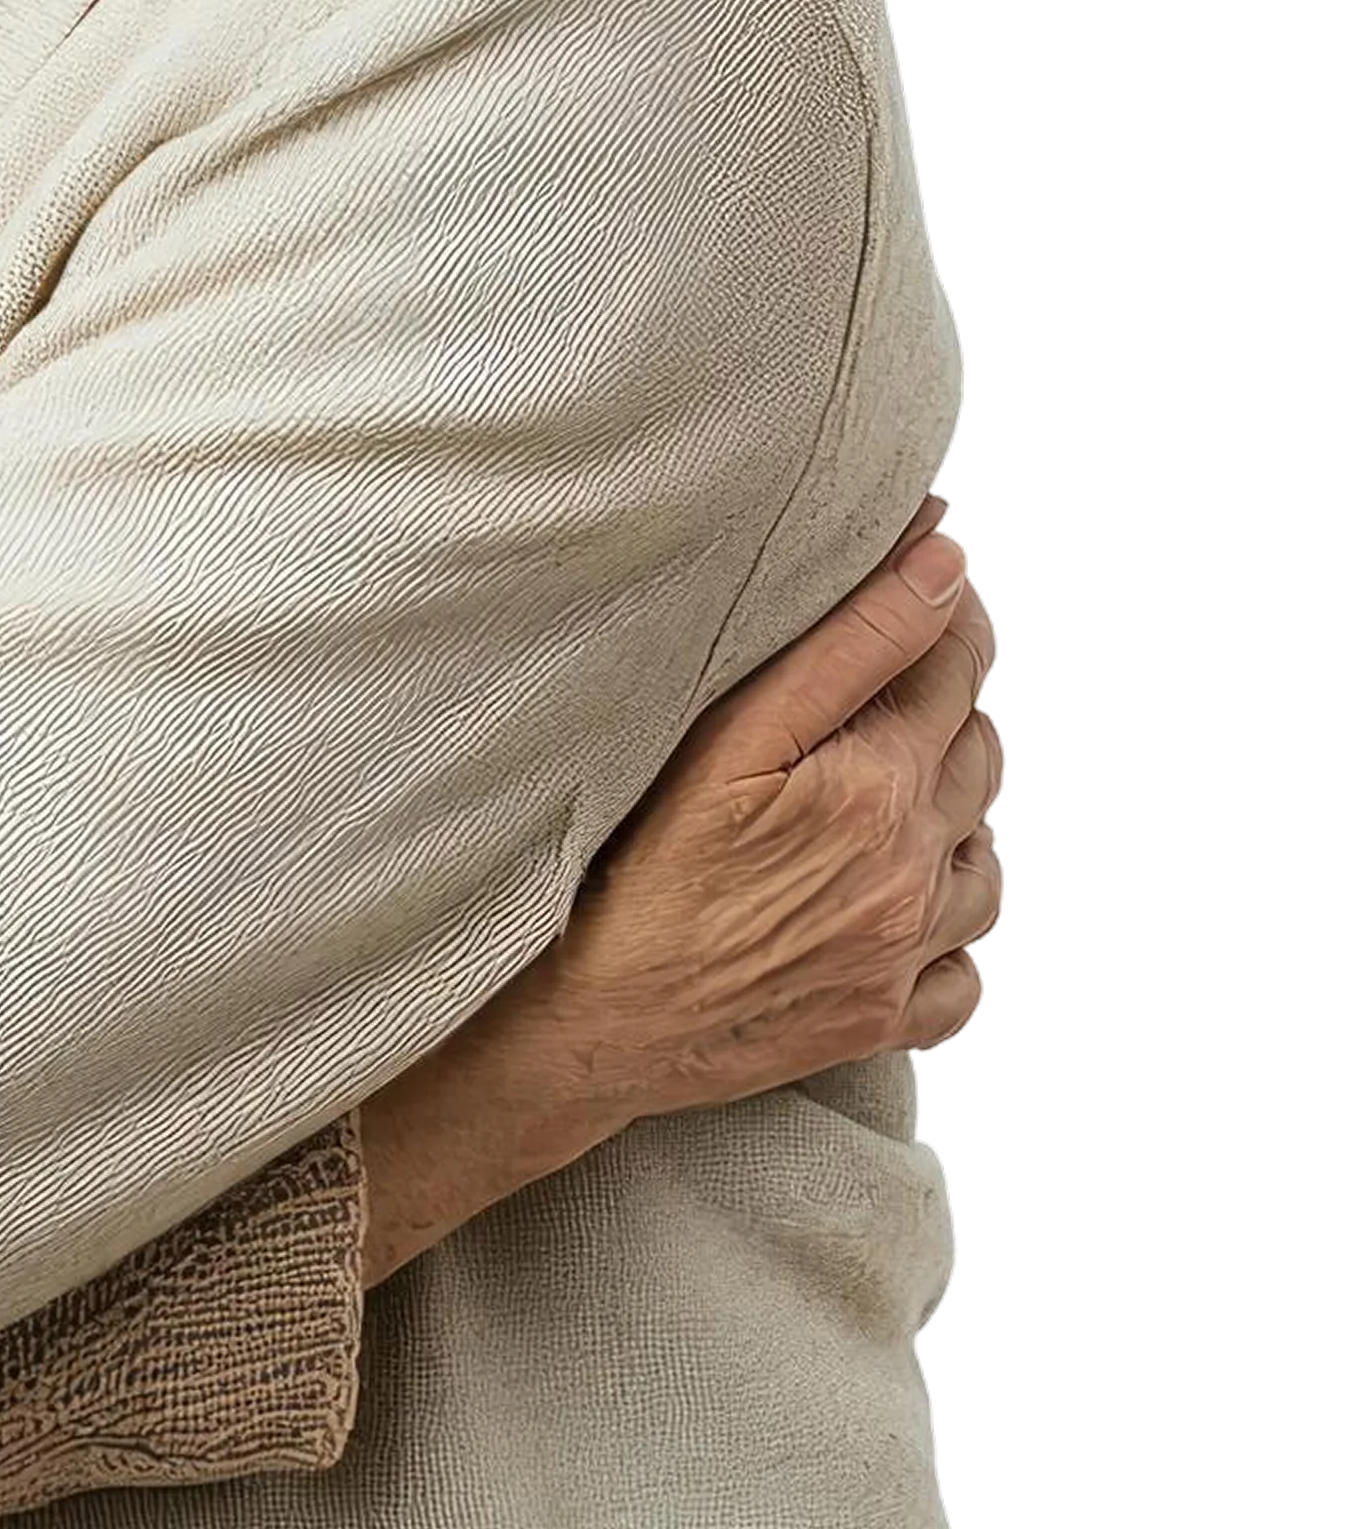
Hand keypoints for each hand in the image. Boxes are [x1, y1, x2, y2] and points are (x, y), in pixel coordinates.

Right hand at [517, 493, 1002, 1125]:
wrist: (601, 1018)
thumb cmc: (640, 865)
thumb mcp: (730, 736)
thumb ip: (848, 647)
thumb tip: (944, 565)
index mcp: (881, 790)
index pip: (955, 671)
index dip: (948, 614)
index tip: (930, 576)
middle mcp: (915, 873)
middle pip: (979, 755)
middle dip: (948, 703)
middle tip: (889, 676)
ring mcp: (907, 955)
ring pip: (985, 862)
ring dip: (956, 814)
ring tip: (888, 785)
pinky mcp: (884, 1020)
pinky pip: (965, 972)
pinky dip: (949, 930)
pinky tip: (899, 902)